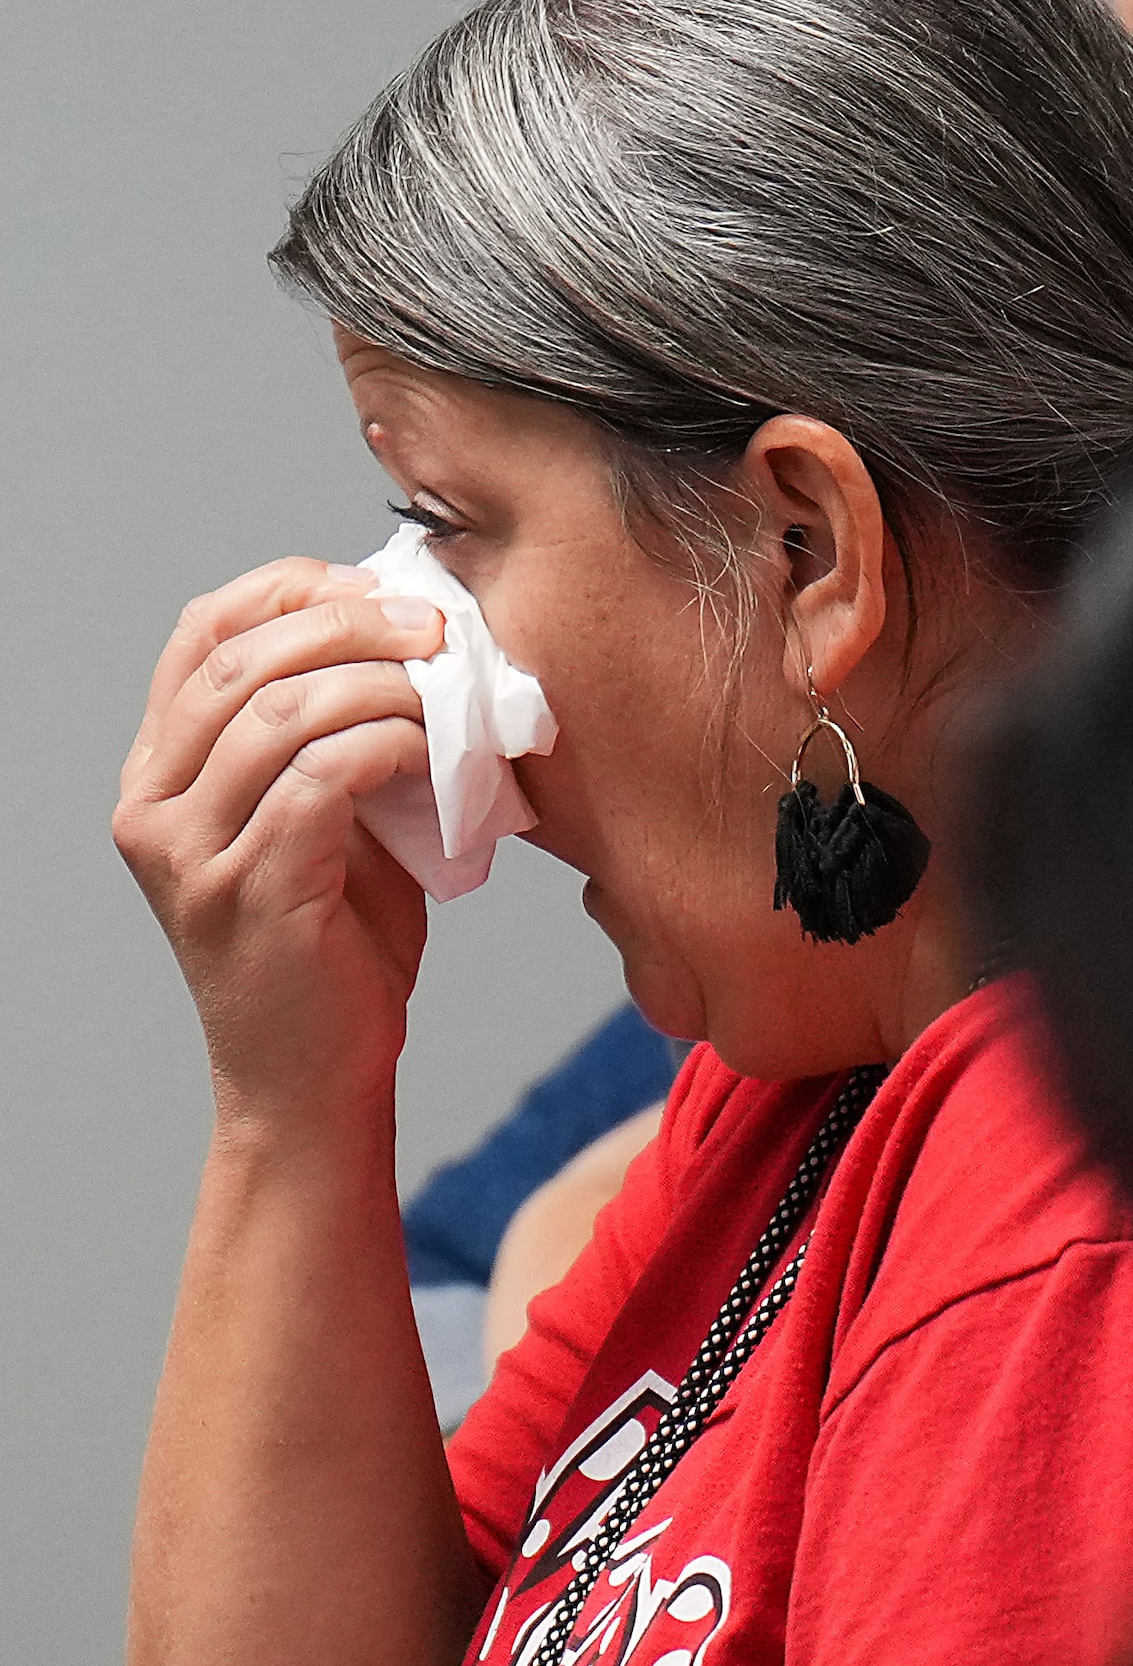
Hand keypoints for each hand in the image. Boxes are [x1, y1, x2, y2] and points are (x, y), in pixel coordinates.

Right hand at [116, 558, 446, 1134]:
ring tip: (445, 687)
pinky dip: (386, 746)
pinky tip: (431, 751)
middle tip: (435, 628)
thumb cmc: (333, 947)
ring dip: (380, 683)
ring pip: (280, 713)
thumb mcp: (324, 821)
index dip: (290, 590)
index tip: (377, 587)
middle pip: (242, 660)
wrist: (313, 1078)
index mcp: (159, 773)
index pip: (202, 634)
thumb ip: (336, 738)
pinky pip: (319, 780)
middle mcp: (153, 806)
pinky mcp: (252, 891)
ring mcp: (192, 852)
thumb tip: (414, 643)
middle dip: (350, 623)